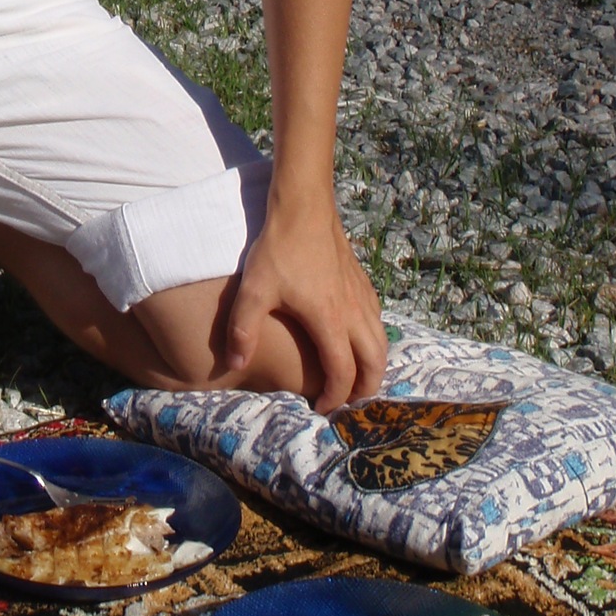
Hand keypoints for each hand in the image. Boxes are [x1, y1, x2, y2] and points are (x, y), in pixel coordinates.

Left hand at [224, 198, 386, 411]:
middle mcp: (354, 312)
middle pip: (375, 363)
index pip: (342, 373)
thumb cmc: (279, 249)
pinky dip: (374, 339)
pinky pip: (377, 319)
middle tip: (349, 403)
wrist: (304, 207)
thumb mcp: (254, 290)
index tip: (320, 408)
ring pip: (382, 341)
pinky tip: (357, 338)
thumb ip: (243, 329)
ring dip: (374, 365)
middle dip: (366, 389)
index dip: (334, 397)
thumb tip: (234, 364)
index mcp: (330, 321)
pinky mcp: (362, 281)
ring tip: (357, 378)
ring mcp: (362, 295)